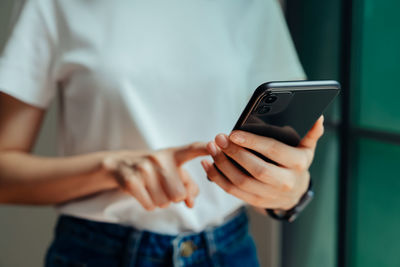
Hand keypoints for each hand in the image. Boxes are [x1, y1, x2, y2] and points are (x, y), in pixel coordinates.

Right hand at [102, 142, 207, 210]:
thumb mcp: (172, 171)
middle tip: (163, 187)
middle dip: (173, 197)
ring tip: (152, 188)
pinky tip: (143, 192)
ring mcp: (144, 168)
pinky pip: (150, 206)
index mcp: (174, 154)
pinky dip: (148, 204)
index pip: (192, 149)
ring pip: (164, 203)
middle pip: (179, 194)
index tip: (215, 144)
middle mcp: (160, 158)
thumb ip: (188, 186)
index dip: (205, 148)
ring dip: (160, 202)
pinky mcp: (131, 181)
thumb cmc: (154, 170)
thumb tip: (191, 203)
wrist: (120, 164)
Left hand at [201, 116, 323, 209]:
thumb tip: (318, 116)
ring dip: (222, 165)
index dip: (253, 142)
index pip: (273, 151)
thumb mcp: (306, 148)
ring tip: (212, 148)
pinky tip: (207, 164)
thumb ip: (311, 133)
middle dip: (234, 153)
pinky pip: (233, 191)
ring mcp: (269, 194)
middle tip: (218, 138)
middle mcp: (285, 181)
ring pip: (241, 182)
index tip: (234, 133)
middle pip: (256, 169)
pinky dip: (217, 178)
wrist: (294, 193)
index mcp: (298, 163)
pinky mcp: (255, 201)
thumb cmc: (295, 163)